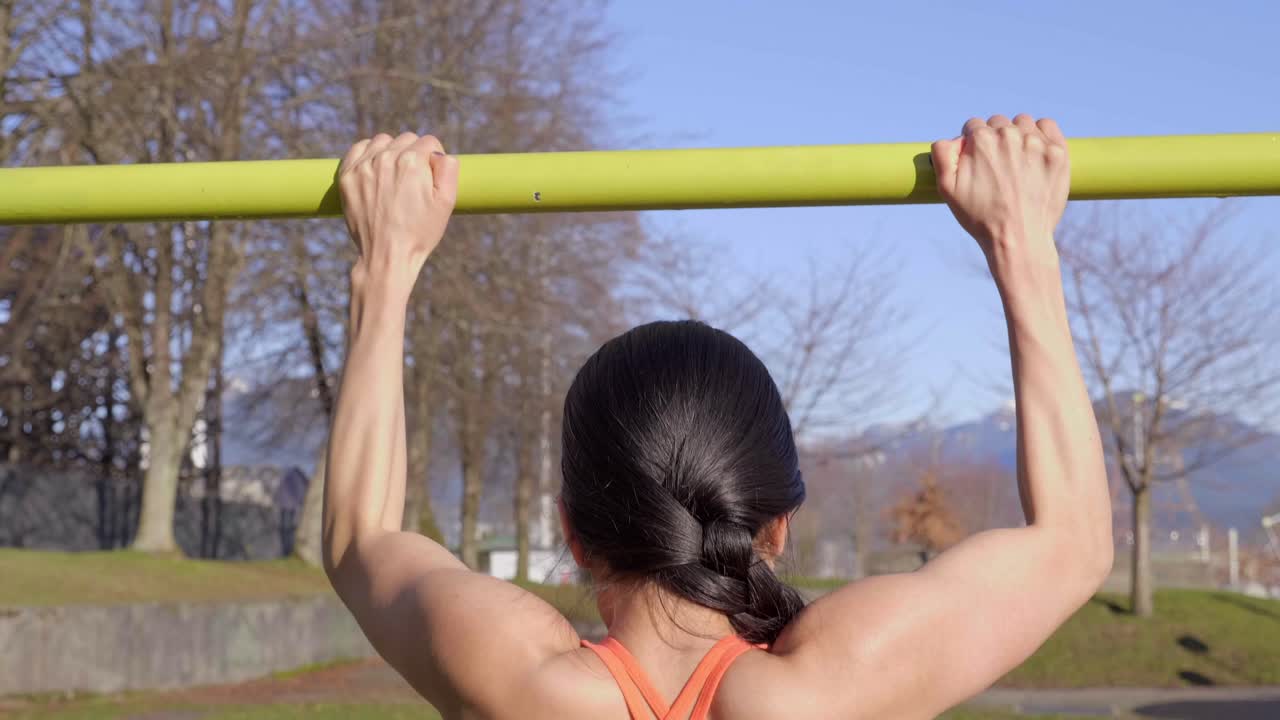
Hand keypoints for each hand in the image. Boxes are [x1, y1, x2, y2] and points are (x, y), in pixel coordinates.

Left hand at [338, 132, 458, 293]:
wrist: (386, 256)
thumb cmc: (420, 232)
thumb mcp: (447, 202)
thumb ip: (448, 168)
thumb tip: (438, 153)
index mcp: (412, 162)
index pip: (429, 143)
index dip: (434, 160)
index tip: (431, 177)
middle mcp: (385, 157)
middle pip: (406, 140)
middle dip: (414, 155)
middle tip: (414, 182)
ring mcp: (363, 166)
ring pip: (383, 141)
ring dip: (391, 152)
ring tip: (395, 176)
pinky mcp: (347, 175)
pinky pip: (359, 149)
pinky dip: (369, 153)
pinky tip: (376, 169)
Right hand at [931, 115, 1069, 283]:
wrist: (1018, 238)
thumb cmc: (980, 217)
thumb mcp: (947, 189)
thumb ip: (942, 155)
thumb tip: (952, 138)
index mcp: (981, 140)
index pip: (973, 126)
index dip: (972, 144)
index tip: (977, 160)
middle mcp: (1009, 135)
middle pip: (997, 123)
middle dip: (994, 138)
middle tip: (996, 165)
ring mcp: (1036, 142)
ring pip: (1022, 122)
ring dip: (1017, 134)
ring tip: (1016, 160)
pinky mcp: (1058, 152)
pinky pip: (1048, 126)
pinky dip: (1041, 133)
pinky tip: (1035, 152)